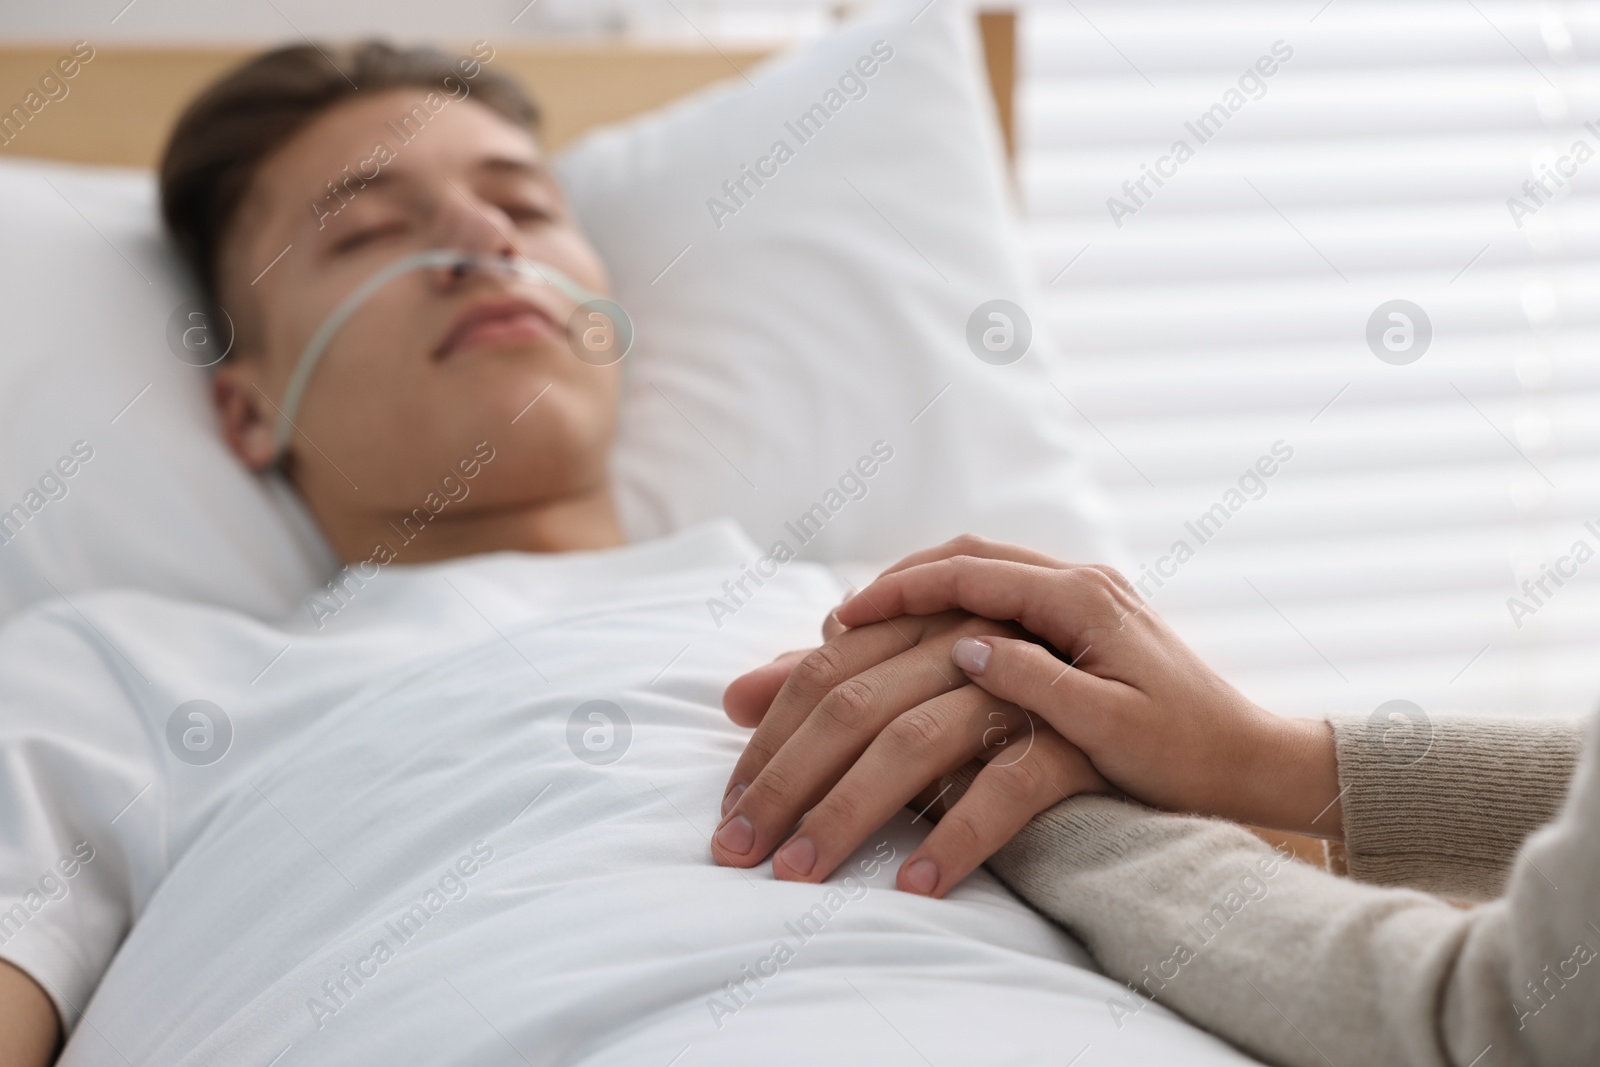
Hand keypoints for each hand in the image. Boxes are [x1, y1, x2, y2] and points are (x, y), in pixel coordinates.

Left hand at [714, 610, 1110, 896]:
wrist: (1182, 739)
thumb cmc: (1031, 710)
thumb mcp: (928, 694)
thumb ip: (839, 686)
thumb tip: (732, 696)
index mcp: (931, 620)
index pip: (826, 671)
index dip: (770, 737)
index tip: (729, 804)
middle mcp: (973, 637)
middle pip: (854, 703)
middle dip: (785, 782)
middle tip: (735, 850)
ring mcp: (1028, 683)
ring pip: (916, 740)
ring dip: (849, 813)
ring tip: (800, 874)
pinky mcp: (1079, 737)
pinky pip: (1006, 786)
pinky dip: (957, 835)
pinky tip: (913, 885)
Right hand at [832, 536, 1341, 837]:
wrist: (1251, 759)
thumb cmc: (1187, 754)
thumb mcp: (1109, 727)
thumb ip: (1036, 682)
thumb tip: (965, 647)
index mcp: (1084, 600)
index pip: (972, 575)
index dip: (902, 590)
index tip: (848, 613)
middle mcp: (1083, 583)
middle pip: (971, 556)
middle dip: (902, 578)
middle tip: (846, 614)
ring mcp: (1086, 596)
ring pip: (987, 569)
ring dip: (927, 586)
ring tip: (874, 619)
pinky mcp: (1087, 620)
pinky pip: (1005, 594)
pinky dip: (957, 603)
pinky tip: (927, 634)